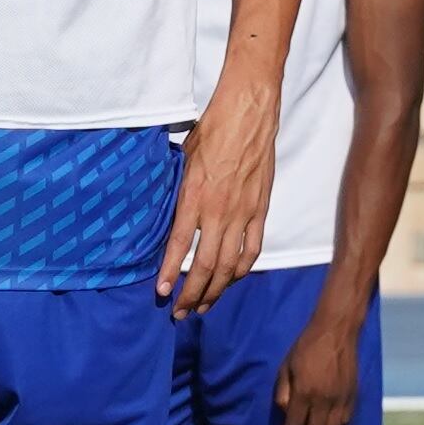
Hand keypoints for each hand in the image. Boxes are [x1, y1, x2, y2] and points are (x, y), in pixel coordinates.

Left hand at [158, 73, 276, 315]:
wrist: (249, 112)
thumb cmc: (213, 129)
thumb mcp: (184, 157)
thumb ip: (177, 188)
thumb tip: (167, 206)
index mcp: (195, 196)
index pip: (180, 245)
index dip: (170, 273)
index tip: (162, 294)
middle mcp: (219, 210)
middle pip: (205, 265)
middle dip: (192, 294)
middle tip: (180, 312)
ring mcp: (243, 212)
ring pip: (229, 264)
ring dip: (216, 290)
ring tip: (204, 305)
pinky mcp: (261, 209)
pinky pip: (252, 248)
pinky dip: (241, 269)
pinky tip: (231, 280)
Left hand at [273, 297, 363, 424]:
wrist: (336, 332)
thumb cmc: (306, 347)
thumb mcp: (286, 367)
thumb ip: (283, 393)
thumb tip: (285, 414)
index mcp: (305, 393)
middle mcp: (324, 401)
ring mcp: (341, 400)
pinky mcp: (353, 397)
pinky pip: (344, 423)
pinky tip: (326, 423)